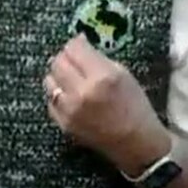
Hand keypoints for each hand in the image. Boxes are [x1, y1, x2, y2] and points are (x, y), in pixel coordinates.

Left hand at [43, 35, 170, 172]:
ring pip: (49, 80)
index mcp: (102, 77)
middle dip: (66, 57)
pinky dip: (59, 95)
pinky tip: (71, 97)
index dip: (77, 43)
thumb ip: (99, 58)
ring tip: (72, 78)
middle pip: (58, 62)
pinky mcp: (64, 124)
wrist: (137, 144)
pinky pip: (51, 100)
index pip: (74, 48)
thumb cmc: (136, 107)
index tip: (81, 44)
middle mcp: (83, 92)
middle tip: (75, 60)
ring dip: (59, 75)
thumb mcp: (124, 75)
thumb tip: (80, 43)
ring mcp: (70, 109)